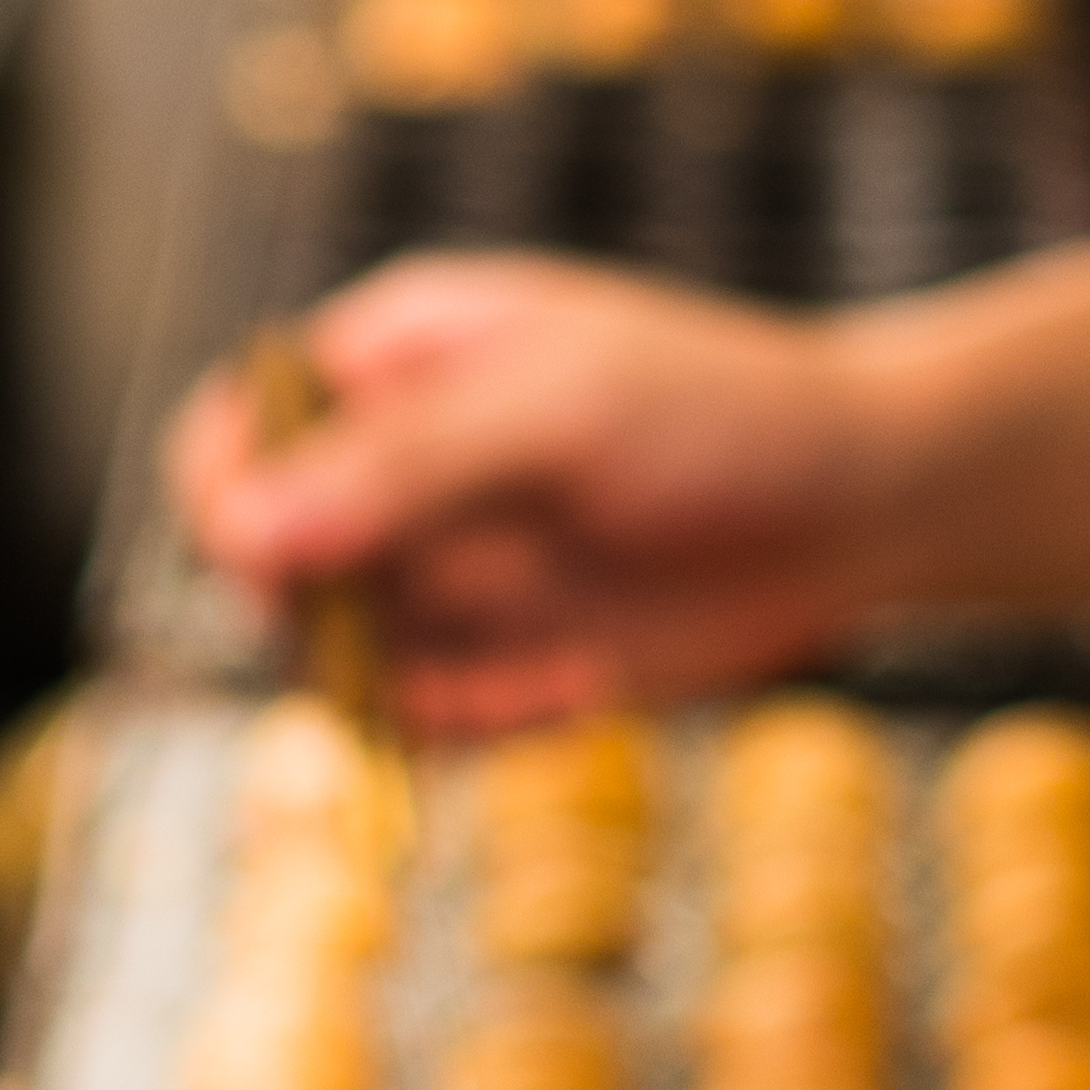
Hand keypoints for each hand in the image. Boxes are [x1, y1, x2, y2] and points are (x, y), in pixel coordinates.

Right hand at [163, 257, 899, 745]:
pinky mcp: (495, 663)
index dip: (228, 495)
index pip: (240, 428)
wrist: (862, 505)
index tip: (266, 559)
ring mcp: (442, 571)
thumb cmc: (718, 414)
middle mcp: (396, 470)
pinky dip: (473, 726)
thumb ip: (402, 470)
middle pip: (266, 556)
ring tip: (535, 662)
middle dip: (312, 608)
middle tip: (411, 629)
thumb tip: (242, 530)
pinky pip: (423, 720)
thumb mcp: (555, 414)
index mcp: (392, 362)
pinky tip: (582, 686)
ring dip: (395, 684)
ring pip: (335, 652)